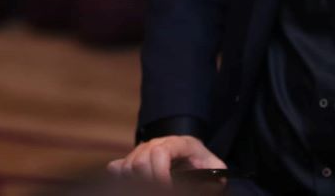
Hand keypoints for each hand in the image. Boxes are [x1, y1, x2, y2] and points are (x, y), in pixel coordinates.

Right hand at [107, 135, 226, 184]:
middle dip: (148, 181)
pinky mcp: (133, 158)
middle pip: (140, 161)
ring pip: (128, 167)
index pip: (160, 152)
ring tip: (152, 188)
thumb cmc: (202, 163)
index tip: (166, 189)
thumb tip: (212, 182)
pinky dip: (122, 180)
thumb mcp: (214, 167)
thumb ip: (216, 173)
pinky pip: (118, 168)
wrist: (190, 155)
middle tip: (158, 191)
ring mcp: (143, 149)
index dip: (159, 173)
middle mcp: (158, 143)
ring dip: (136, 183)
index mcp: (179, 143)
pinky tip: (135, 186)